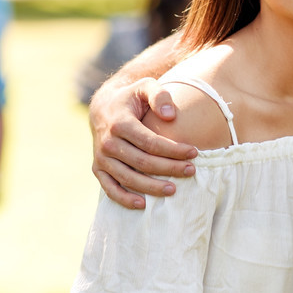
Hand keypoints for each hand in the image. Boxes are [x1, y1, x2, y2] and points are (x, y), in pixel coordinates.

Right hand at [89, 77, 196, 208]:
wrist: (103, 108)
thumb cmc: (131, 98)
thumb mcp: (145, 87)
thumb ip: (159, 95)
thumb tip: (170, 115)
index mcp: (120, 123)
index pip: (150, 142)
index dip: (173, 150)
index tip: (194, 153)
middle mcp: (108, 143)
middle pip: (142, 162)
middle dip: (169, 168)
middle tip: (191, 171)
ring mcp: (101, 158)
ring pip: (128, 178)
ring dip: (151, 187)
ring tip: (174, 190)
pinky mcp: (98, 169)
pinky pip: (110, 189)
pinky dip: (124, 199)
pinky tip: (143, 205)